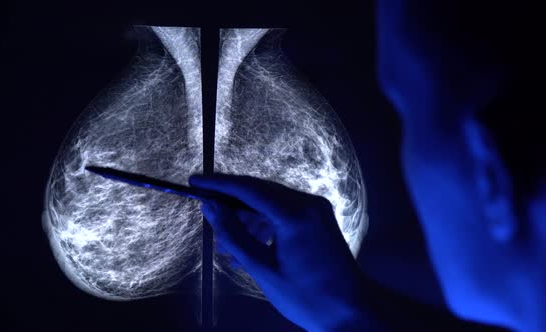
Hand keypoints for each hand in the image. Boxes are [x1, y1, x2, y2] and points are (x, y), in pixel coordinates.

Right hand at [189, 174, 367, 330]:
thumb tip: (209, 207)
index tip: (194, 181)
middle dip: (230, 198)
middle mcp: (309, 204)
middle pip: (260, 191)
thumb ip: (233, 234)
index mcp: (295, 215)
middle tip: (204, 206)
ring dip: (247, 214)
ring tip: (224, 239)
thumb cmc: (306, 296)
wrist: (351, 310)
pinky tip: (248, 242)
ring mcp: (317, 209)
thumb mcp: (262, 268)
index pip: (249, 189)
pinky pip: (285, 211)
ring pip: (272, 201)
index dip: (218, 184)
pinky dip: (264, 222)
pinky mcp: (319, 218)